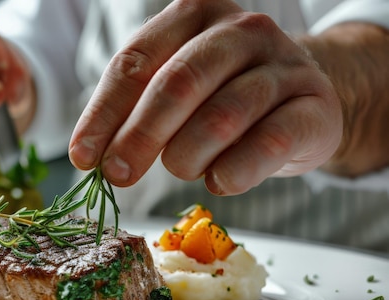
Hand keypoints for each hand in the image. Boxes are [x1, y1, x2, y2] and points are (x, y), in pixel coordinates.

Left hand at [68, 0, 342, 194]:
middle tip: (118, 175)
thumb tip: (92, 155)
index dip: (103, 113)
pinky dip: (237, 170)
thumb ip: (137, 110)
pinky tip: (220, 182)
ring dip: (188, 156)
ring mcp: (284, 64)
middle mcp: (241, 30)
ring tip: (181, 170)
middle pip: (177, 83)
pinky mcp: (316, 105)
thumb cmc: (223, 97)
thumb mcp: (176, 91)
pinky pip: (272, 142)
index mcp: (194, 16)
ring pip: (223, 113)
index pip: (135, 61)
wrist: (302, 99)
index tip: (83, 157)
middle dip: (140, 136)